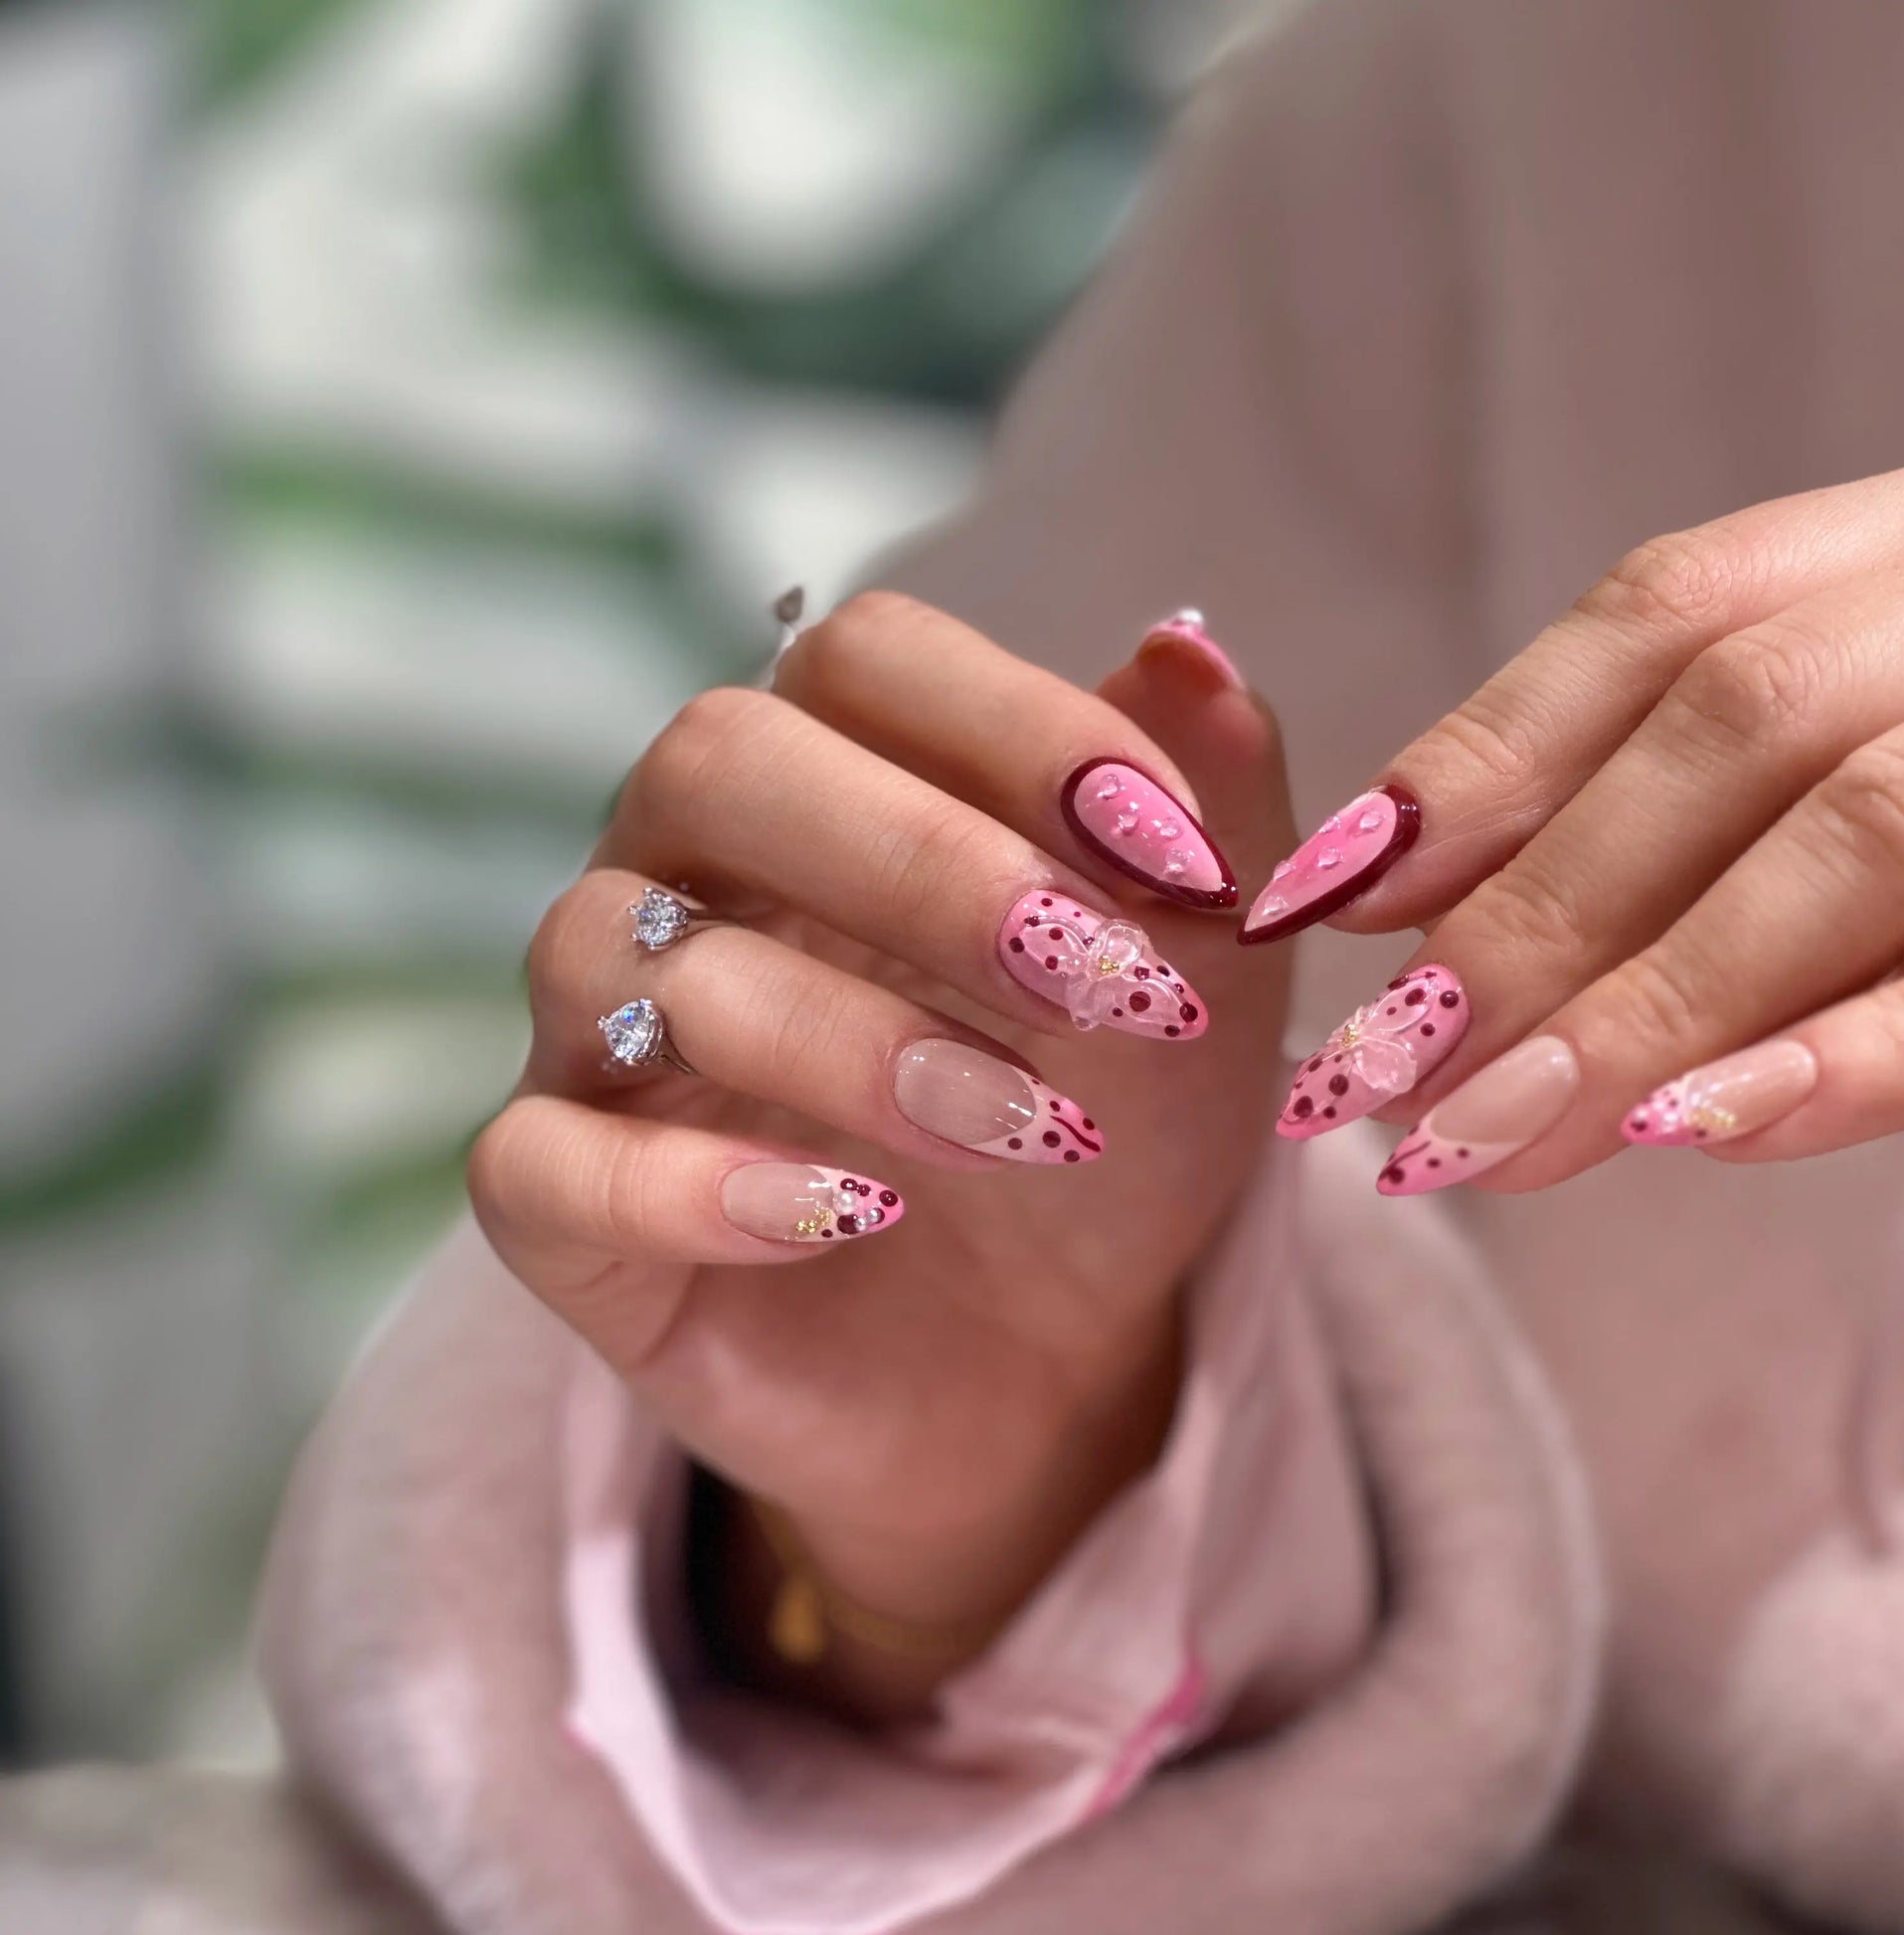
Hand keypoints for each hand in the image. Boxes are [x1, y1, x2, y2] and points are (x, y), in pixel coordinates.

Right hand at [469, 596, 1292, 1709]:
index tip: (1177, 855)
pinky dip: (688, 1189)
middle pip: (713, 760)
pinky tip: (847, 1219)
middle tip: (1094, 980)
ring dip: (847, 1039)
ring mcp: (605, 1033)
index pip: (863, 655)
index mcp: (841, 780)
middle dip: (922, 863)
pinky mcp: (565, 1205)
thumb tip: (1188, 644)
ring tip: (1030, 1131)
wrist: (1049, 1356)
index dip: (1020, 727)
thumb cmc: (1112, 1126)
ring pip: (614, 952)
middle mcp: (690, 873)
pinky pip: (540, 1162)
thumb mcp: (1203, 980)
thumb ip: (1208, 809)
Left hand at [1240, 458, 1903, 1193]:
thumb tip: (1383, 888)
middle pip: (1734, 725)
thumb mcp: (1850, 697)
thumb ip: (1649, 767)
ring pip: (1866, 830)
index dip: (1476, 756)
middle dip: (1535, 916)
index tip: (1311, 902)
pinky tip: (1699, 1133)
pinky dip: (1856, 1051)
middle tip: (1368, 1081)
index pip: (1663, 618)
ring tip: (1480, 1141)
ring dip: (1653, 1004)